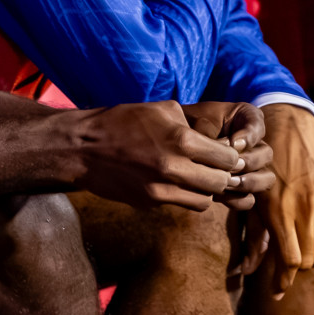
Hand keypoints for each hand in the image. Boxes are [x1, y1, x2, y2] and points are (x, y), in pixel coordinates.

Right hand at [58, 100, 245, 210]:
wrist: (82, 147)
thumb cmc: (122, 121)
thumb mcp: (161, 109)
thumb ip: (192, 124)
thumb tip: (217, 140)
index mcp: (181, 140)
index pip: (228, 158)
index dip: (231, 156)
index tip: (226, 154)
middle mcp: (174, 168)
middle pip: (221, 183)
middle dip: (223, 175)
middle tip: (216, 168)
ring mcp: (161, 190)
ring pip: (204, 201)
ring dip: (205, 190)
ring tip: (196, 177)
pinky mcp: (150, 203)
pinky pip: (181, 204)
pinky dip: (183, 195)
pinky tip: (174, 182)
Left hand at [180, 101, 275, 209]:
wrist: (169, 146)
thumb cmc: (182, 127)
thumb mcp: (192, 120)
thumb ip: (209, 128)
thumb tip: (231, 147)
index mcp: (243, 119)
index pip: (257, 124)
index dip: (250, 136)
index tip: (233, 143)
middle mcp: (252, 144)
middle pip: (266, 154)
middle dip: (249, 161)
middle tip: (230, 166)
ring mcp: (249, 168)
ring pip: (265, 178)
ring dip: (249, 182)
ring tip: (228, 182)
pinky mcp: (238, 189)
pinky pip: (249, 199)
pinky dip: (238, 199)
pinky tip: (220, 196)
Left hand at [252, 104, 313, 297]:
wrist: (288, 123)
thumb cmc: (262, 160)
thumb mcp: (252, 193)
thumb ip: (254, 232)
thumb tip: (248, 269)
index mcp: (278, 209)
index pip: (288, 259)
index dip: (283, 280)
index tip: (277, 290)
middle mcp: (304, 209)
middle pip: (308, 259)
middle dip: (296, 270)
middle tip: (287, 269)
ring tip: (305, 261)